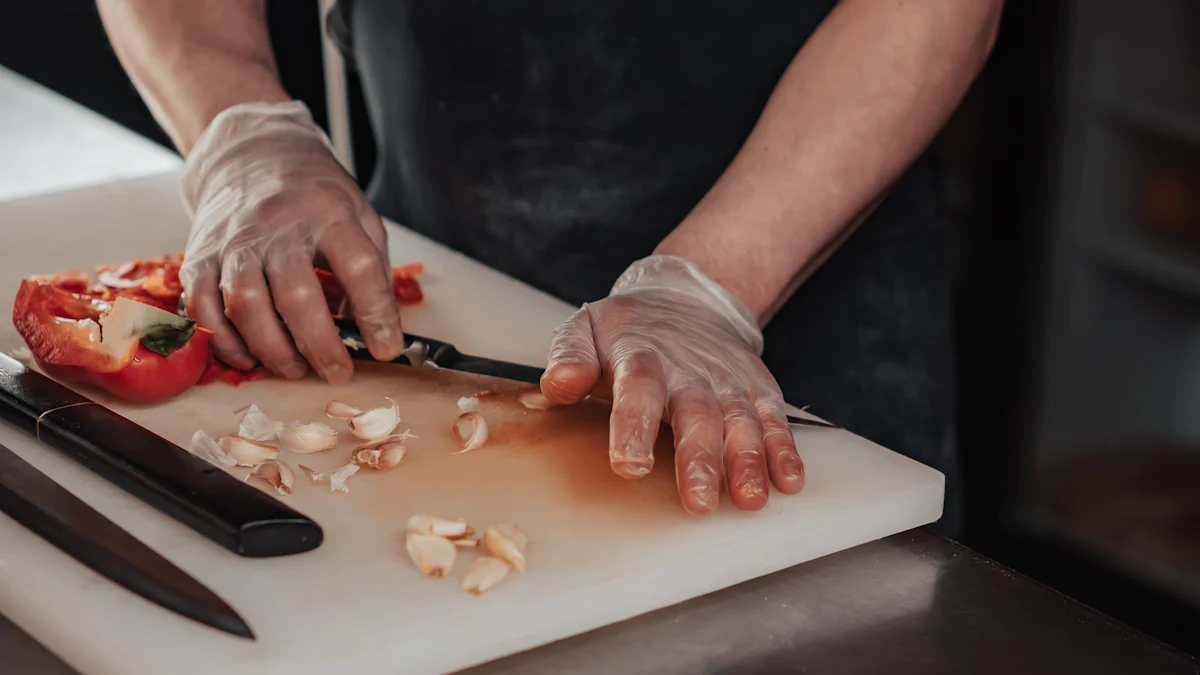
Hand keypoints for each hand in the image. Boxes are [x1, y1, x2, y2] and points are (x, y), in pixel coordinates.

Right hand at [180, 101, 404, 383]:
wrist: (249, 154)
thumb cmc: (313, 195)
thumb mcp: (359, 215)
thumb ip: (372, 269)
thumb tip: (373, 330)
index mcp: (328, 214)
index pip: (359, 266)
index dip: (376, 314)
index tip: (387, 349)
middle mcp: (277, 226)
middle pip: (296, 295)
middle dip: (320, 346)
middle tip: (339, 373)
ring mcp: (233, 242)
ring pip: (246, 305)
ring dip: (273, 350)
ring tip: (297, 368)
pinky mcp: (199, 257)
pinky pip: (204, 308)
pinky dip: (225, 343)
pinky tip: (250, 357)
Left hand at [540, 255, 804, 513]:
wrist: (686, 299)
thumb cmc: (628, 330)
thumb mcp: (586, 329)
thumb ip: (569, 357)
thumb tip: (557, 385)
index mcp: (641, 357)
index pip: (638, 389)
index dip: (634, 426)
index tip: (630, 465)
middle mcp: (689, 371)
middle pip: (697, 414)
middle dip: (700, 459)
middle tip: (699, 502)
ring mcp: (726, 381)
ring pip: (741, 421)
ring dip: (748, 460)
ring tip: (748, 500)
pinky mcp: (756, 389)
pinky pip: (774, 420)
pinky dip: (784, 450)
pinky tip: (788, 481)